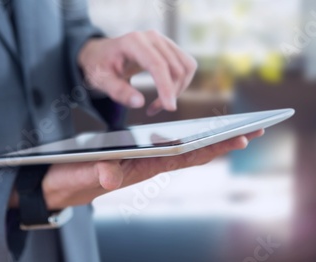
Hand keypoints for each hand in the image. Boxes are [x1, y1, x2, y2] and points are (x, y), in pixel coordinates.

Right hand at [39, 130, 263, 209]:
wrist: (60, 185)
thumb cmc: (70, 178)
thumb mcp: (78, 174)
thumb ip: (94, 172)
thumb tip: (111, 174)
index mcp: (143, 167)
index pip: (185, 156)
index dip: (213, 147)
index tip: (240, 139)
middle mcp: (151, 165)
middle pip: (195, 153)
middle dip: (225, 142)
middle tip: (255, 131)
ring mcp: (148, 161)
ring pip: (188, 150)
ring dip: (214, 140)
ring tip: (239, 130)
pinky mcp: (141, 156)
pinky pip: (173, 148)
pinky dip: (193, 140)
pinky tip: (203, 135)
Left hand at [78, 31, 197, 115]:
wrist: (102, 54)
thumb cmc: (100, 65)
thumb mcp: (102, 80)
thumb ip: (119, 92)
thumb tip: (139, 103)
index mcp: (134, 42)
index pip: (158, 65)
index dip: (166, 87)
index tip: (169, 107)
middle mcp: (152, 37)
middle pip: (175, 68)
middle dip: (170, 93)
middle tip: (154, 109)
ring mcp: (163, 41)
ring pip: (186, 67)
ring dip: (178, 89)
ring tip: (159, 103)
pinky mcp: (170, 48)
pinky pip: (186, 67)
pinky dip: (180, 84)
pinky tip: (164, 94)